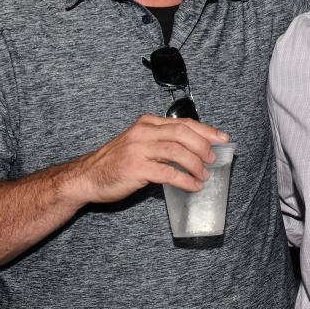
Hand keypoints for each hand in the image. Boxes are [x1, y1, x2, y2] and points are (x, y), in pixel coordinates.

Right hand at [67, 115, 228, 204]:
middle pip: (182, 133)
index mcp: (147, 124)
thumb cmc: (115, 162)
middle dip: (203, 146)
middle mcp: (143, 132)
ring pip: (177, 151)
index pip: (183, 123)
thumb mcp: (139, 143)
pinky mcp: (136, 168)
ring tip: (204, 174)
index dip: (206, 130)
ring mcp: (139, 150)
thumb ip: (161, 142)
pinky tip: (193, 186)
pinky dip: (184, 180)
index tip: (222, 138)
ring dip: (196, 164)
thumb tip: (193, 151)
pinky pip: (167, 173)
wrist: (87, 177)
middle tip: (214, 158)